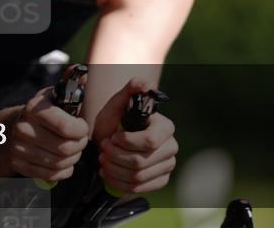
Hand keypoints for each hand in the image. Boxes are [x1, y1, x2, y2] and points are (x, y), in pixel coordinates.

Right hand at [8, 86, 88, 182]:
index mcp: (34, 109)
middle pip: (65, 148)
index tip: (82, 127)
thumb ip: (72, 86)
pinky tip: (65, 161)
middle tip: (81, 140)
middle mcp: (23, 129)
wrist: (11, 128)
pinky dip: (64, 171)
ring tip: (73, 150)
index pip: (66, 127)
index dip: (81, 130)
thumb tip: (86, 75)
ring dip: (73, 159)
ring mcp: (19, 148)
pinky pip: (51, 175)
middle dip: (80, 146)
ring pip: (60, 163)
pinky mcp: (19, 165)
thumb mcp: (54, 96)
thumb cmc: (41, 112)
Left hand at [94, 79, 177, 193]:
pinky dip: (119, 183)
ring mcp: (167, 165)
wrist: (111, 139)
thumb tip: (147, 85)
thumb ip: (132, 88)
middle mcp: (170, 147)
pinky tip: (109, 173)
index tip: (112, 137)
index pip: (149, 141)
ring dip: (114, 170)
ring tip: (104, 160)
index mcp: (165, 127)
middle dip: (115, 157)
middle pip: (140, 162)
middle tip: (103, 149)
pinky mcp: (159, 180)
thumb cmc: (115, 119)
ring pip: (137, 177)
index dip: (127, 142)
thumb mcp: (118, 102)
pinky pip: (139, 188)